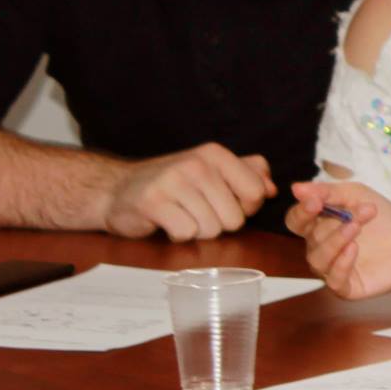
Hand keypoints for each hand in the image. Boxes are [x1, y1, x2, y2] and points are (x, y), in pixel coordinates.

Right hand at [104, 144, 272, 240]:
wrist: (117, 189)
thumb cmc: (172, 184)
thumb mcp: (211, 170)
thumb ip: (247, 173)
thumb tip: (272, 188)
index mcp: (216, 154)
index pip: (255, 193)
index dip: (244, 208)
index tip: (223, 202)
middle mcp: (197, 163)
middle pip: (234, 218)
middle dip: (218, 223)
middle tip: (195, 210)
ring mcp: (174, 181)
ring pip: (211, 229)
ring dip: (197, 230)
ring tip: (181, 214)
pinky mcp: (153, 202)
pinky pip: (186, 233)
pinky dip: (178, 235)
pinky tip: (167, 222)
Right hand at [288, 180, 390, 298]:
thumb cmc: (383, 217)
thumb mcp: (356, 195)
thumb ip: (328, 191)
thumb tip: (296, 188)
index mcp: (319, 225)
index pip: (296, 221)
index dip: (301, 212)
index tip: (315, 202)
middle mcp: (322, 248)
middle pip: (312, 238)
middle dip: (335, 223)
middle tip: (363, 211)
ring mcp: (333, 269)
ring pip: (319, 260)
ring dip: (336, 241)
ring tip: (356, 227)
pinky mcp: (349, 287)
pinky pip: (334, 281)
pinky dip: (341, 265)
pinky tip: (354, 249)